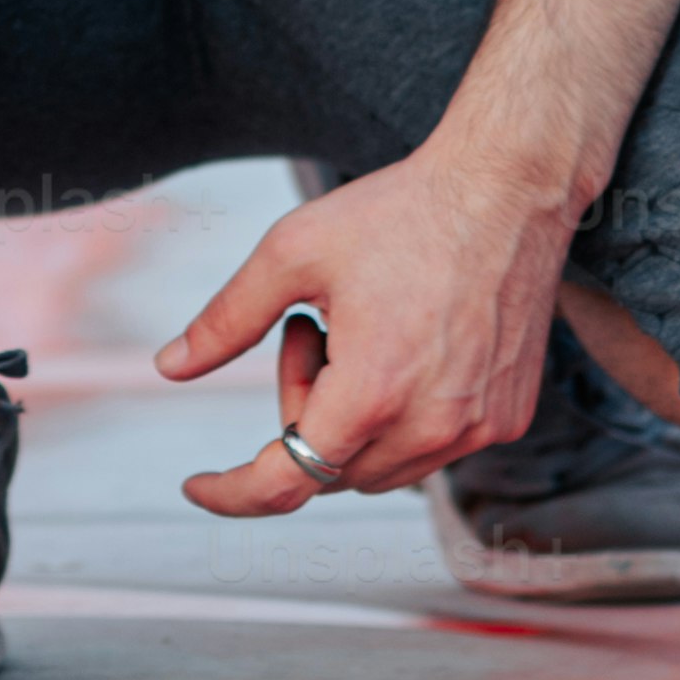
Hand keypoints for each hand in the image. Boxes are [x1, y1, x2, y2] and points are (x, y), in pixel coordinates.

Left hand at [165, 145, 586, 515]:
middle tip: (310, 330)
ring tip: (360, 330)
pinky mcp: (507, 417)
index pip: (287, 482)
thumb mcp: (292, 253)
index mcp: (372, 393)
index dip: (232, 493)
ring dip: (350, 418)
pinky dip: (399, 415)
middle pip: (330, 467)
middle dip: (301, 411)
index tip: (197, 485)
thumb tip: (170, 367)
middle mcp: (432, 426)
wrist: (509, 187)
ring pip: (379, 466)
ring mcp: (478, 428)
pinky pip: (430, 447)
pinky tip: (405, 342)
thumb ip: (225, 320)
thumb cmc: (400, 212)